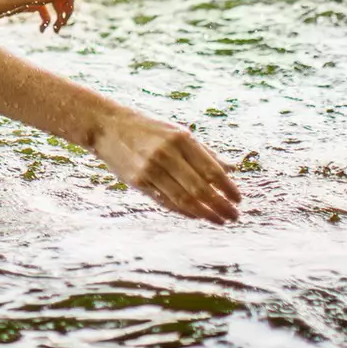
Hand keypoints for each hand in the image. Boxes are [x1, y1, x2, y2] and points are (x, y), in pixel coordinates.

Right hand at [90, 107, 241, 223]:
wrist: (108, 126)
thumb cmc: (148, 128)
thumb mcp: (177, 131)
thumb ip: (203, 151)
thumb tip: (231, 169)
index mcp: (180, 138)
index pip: (211, 169)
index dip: (227, 188)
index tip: (238, 200)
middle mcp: (167, 154)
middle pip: (200, 188)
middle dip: (220, 205)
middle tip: (234, 216)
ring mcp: (151, 169)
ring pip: (184, 199)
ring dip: (206, 213)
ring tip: (220, 220)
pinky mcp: (138, 181)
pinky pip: (166, 201)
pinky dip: (185, 212)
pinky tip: (198, 216)